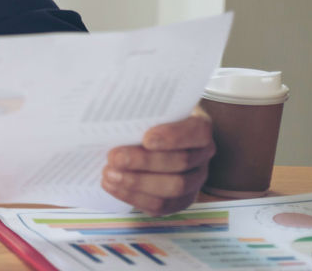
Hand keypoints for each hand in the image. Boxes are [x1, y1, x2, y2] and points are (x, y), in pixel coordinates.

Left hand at [101, 108, 215, 215]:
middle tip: (115, 157)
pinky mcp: (179, 200)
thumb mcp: (147, 107)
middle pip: (182, 162)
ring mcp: (194, 180)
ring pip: (174, 187)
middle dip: (145, 162)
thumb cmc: (147, 118)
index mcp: (199, 126)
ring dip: (137, 182)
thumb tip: (110, 107)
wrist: (148, 139)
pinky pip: (161, 205)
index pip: (197, 132)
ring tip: (109, 174)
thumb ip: (137, 109)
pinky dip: (134, 197)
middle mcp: (202, 155)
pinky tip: (113, 186)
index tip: (147, 138)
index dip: (173, 137)